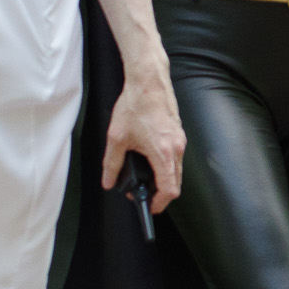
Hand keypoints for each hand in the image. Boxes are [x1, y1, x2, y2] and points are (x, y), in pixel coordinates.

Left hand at [102, 61, 185, 213]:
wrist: (148, 81)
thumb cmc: (136, 104)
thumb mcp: (116, 138)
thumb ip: (111, 164)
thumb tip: (109, 181)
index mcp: (163, 152)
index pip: (169, 189)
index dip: (160, 203)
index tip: (151, 207)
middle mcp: (176, 148)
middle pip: (176, 183)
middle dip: (161, 193)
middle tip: (144, 195)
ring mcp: (180, 140)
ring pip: (177, 171)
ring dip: (164, 179)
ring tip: (146, 178)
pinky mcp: (178, 133)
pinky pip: (177, 158)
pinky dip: (166, 166)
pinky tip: (151, 160)